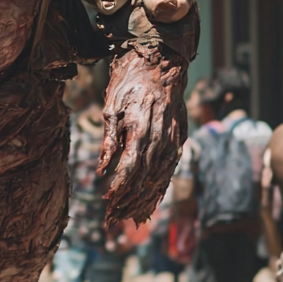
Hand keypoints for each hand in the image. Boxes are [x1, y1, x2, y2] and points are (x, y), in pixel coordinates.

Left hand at [98, 45, 186, 226]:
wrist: (161, 63)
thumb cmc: (130, 83)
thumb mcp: (111, 107)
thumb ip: (109, 140)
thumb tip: (102, 169)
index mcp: (141, 127)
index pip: (131, 166)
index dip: (120, 187)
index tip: (107, 201)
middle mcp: (161, 137)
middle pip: (146, 177)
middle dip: (129, 200)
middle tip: (114, 217)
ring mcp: (174, 139)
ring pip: (160, 177)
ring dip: (145, 199)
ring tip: (131, 217)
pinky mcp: (180, 138)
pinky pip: (171, 169)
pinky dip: (161, 187)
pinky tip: (152, 201)